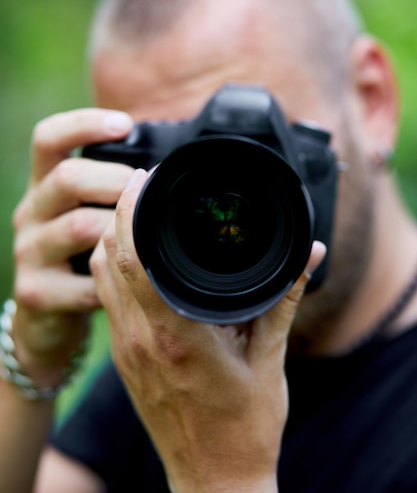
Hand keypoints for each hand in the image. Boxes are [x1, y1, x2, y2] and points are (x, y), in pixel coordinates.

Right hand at [11, 108, 133, 387]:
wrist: (48, 315)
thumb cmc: (81, 253)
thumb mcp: (89, 212)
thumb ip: (112, 187)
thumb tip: (166, 166)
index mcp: (46, 185)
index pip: (49, 138)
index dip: (83, 124)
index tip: (125, 125)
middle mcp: (32, 211)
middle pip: (68, 178)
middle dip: (115, 181)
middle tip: (144, 193)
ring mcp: (29, 251)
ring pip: (78, 227)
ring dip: (118, 230)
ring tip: (142, 237)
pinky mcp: (35, 290)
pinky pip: (83, 280)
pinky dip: (112, 280)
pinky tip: (128, 282)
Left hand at [91, 168, 325, 492]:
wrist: (213, 480)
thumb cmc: (245, 428)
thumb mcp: (270, 359)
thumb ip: (284, 299)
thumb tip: (309, 253)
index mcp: (176, 333)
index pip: (134, 255)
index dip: (132, 209)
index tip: (146, 179)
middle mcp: (141, 339)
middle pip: (109, 257)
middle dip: (119, 212)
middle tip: (142, 185)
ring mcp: (126, 351)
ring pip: (101, 276)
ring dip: (111, 239)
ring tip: (137, 213)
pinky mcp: (123, 360)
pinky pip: (107, 299)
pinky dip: (113, 268)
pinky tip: (135, 258)